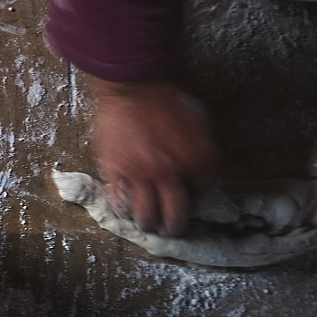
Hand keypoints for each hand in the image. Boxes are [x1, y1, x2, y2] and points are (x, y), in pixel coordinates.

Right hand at [88, 77, 220, 234]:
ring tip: (147, 225)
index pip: (201, 195)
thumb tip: (196, 170)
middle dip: (173, 225)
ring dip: (147, 223)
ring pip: (145, 214)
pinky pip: (118, 200)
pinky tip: (123, 209)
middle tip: (170, 228)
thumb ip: (199, 151)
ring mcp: (141, 176)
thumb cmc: (167, 99)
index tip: (188, 201)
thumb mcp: (199, 124)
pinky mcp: (115, 172)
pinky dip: (121, 208)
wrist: (134, 87)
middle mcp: (171, 174)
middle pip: (175, 214)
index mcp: (199, 162)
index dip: (194, 201)